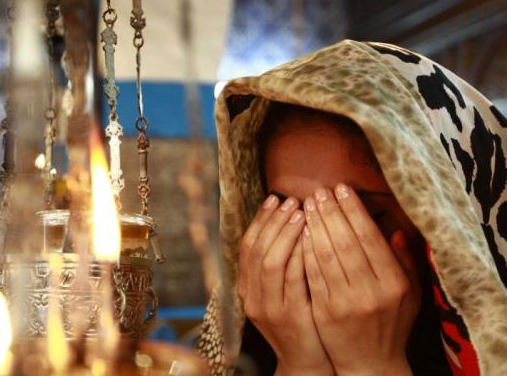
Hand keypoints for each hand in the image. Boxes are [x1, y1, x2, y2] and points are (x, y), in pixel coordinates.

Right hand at [239, 194, 333, 375]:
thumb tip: (286, 222)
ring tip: (301, 213)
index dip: (260, 220)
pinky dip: (299, 256)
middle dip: (273, 221)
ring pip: (270, 262)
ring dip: (285, 234)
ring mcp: (269, 307)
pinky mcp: (289, 316)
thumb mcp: (281, 292)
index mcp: (247, 288)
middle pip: (256, 250)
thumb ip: (279, 263)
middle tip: (290, 201)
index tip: (274, 199)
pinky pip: (292, 280)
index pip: (247, 246)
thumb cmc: (300, 321)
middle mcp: (252, 296)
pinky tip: (311, 239)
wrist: (305, 362)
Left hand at [302, 184, 420, 375]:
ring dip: (314, 226)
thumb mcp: (410, 295)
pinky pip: (311, 274)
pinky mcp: (324, 311)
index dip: (354, 210)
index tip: (342, 189)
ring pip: (325, 256)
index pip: (370, 238)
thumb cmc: (391, 324)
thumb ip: (406, 262)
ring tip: (306, 205)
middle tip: (319, 191)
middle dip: (331, 212)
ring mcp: (345, 302)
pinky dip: (304, 250)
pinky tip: (299, 232)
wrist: (370, 364)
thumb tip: (396, 230)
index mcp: (394, 284)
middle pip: (346, 243)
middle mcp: (371, 292)